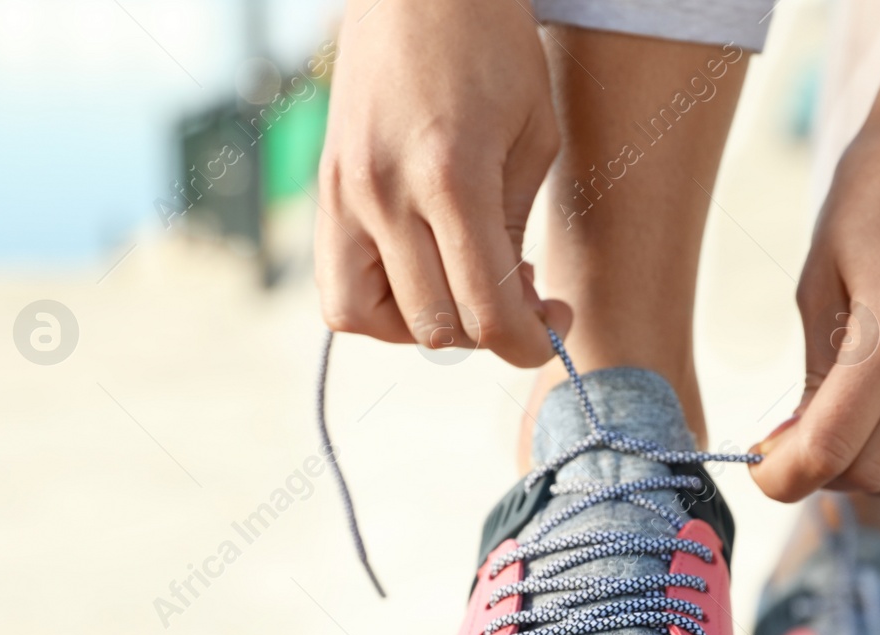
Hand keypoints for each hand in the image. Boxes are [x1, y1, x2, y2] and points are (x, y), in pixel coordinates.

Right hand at [315, 0, 569, 365]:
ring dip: (424, 326)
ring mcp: (343, 194)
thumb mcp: (533, 138)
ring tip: (464, 287)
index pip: (485, 312)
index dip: (528, 343)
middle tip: (523, 297)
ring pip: (368, 320)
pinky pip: (337, 286)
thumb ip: (515, 230)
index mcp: (450, 178)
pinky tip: (422, 274)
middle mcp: (384, 194)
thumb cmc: (491, 46)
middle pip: (434, 326)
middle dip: (489, 332)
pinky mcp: (325, 190)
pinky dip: (380, 303)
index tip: (554, 328)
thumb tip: (510, 302)